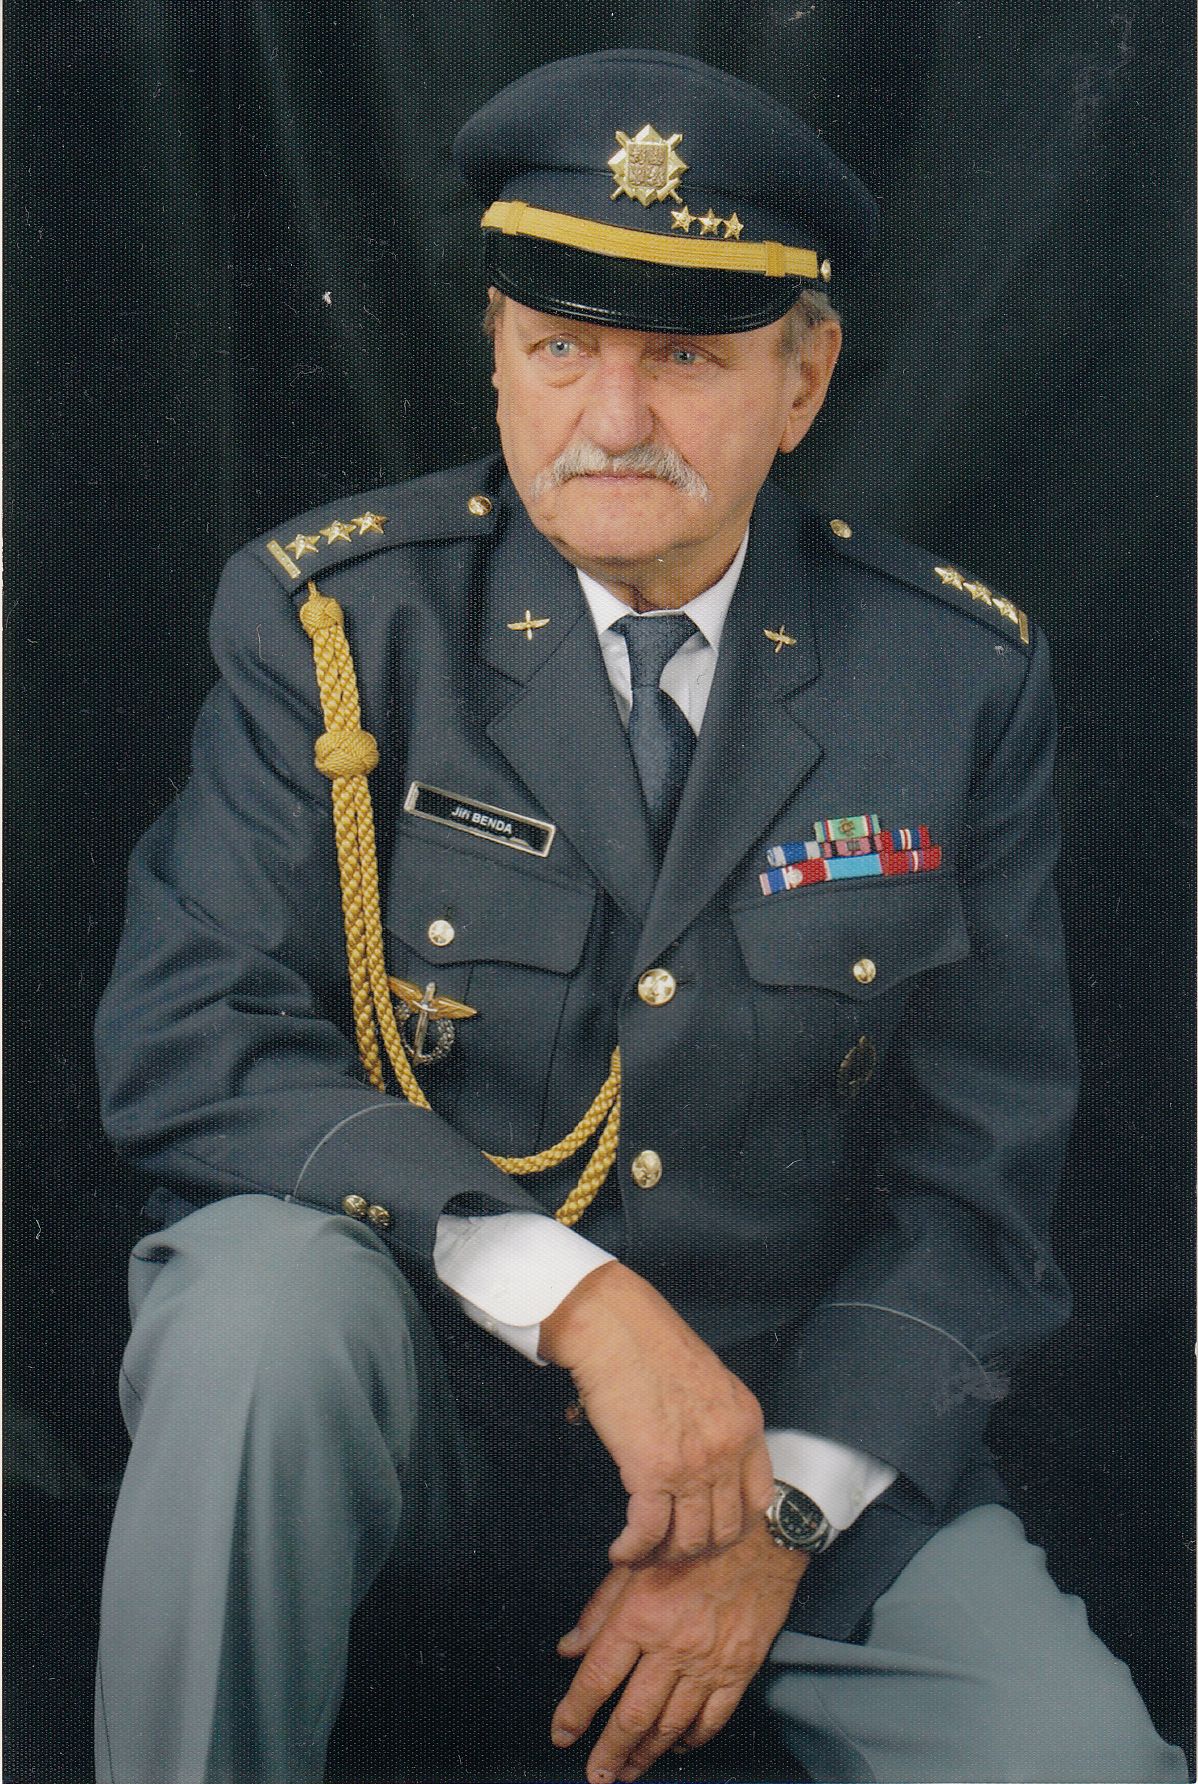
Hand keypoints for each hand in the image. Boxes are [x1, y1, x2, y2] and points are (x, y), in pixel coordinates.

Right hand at [538, 1261, 773, 1563]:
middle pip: (726, 1528)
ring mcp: (693, 1463)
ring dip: (664, 1556)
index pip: (758, 1499)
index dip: (734, 1527)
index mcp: (747, 1423)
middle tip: (672, 1550)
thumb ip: (719, 1425)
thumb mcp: (710, 1384)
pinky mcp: (652, 1472)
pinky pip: (649, 1531)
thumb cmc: (652, 1346)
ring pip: (689, 1539)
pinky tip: (621, 1551)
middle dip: (698, 1549)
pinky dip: (633, 1550)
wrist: (616, 1328)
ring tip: (644, 1554)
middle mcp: (728, 1448)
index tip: (711, 1533)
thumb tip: (709, 1467)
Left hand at [551, 1521, 809, 1783]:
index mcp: (639, 1617)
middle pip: (631, 1716)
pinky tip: (677, 1747)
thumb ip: (599, 1610)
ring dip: (645, 1755)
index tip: (562, 1734)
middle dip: (608, 1753)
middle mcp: (671, 1647)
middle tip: (595, 1777)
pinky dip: (692, 1739)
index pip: (597, 1679)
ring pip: (669, 1725)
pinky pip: (712, 1719)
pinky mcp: (739, 1670)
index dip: (574, 1713)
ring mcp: (707, 1663)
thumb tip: (568, 1648)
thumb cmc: (693, 1545)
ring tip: (627, 1772)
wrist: (760, 1535)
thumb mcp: (636, 1565)